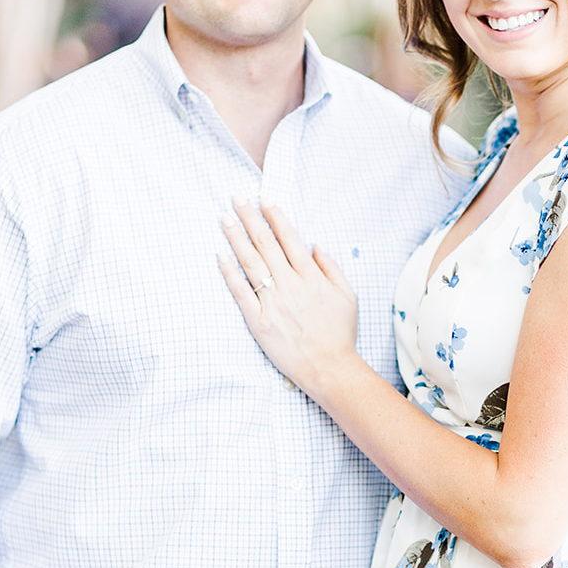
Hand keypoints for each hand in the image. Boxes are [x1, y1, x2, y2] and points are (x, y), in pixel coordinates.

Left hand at [219, 199, 360, 398]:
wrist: (329, 368)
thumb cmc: (339, 333)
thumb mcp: (347, 295)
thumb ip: (331, 267)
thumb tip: (315, 245)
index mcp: (312, 277)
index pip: (289, 238)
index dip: (276, 217)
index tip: (265, 200)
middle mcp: (290, 285)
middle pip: (266, 244)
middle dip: (251, 218)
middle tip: (237, 199)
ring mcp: (272, 303)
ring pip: (251, 263)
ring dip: (236, 238)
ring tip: (224, 219)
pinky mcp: (258, 321)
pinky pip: (241, 292)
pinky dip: (229, 273)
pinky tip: (221, 255)